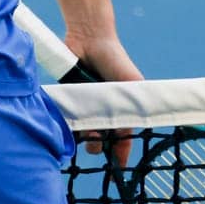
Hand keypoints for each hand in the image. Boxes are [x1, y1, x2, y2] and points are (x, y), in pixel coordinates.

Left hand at [64, 26, 142, 165]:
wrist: (88, 38)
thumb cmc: (115, 59)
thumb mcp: (131, 82)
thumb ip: (134, 103)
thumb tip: (134, 128)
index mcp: (123, 108)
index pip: (123, 137)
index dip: (121, 152)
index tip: (118, 166)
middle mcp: (105, 109)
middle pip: (103, 138)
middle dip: (99, 143)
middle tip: (95, 142)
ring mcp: (87, 104)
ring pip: (85, 131)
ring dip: (85, 135)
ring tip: (84, 131)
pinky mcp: (71, 97)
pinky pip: (69, 117)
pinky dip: (70, 123)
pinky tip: (70, 123)